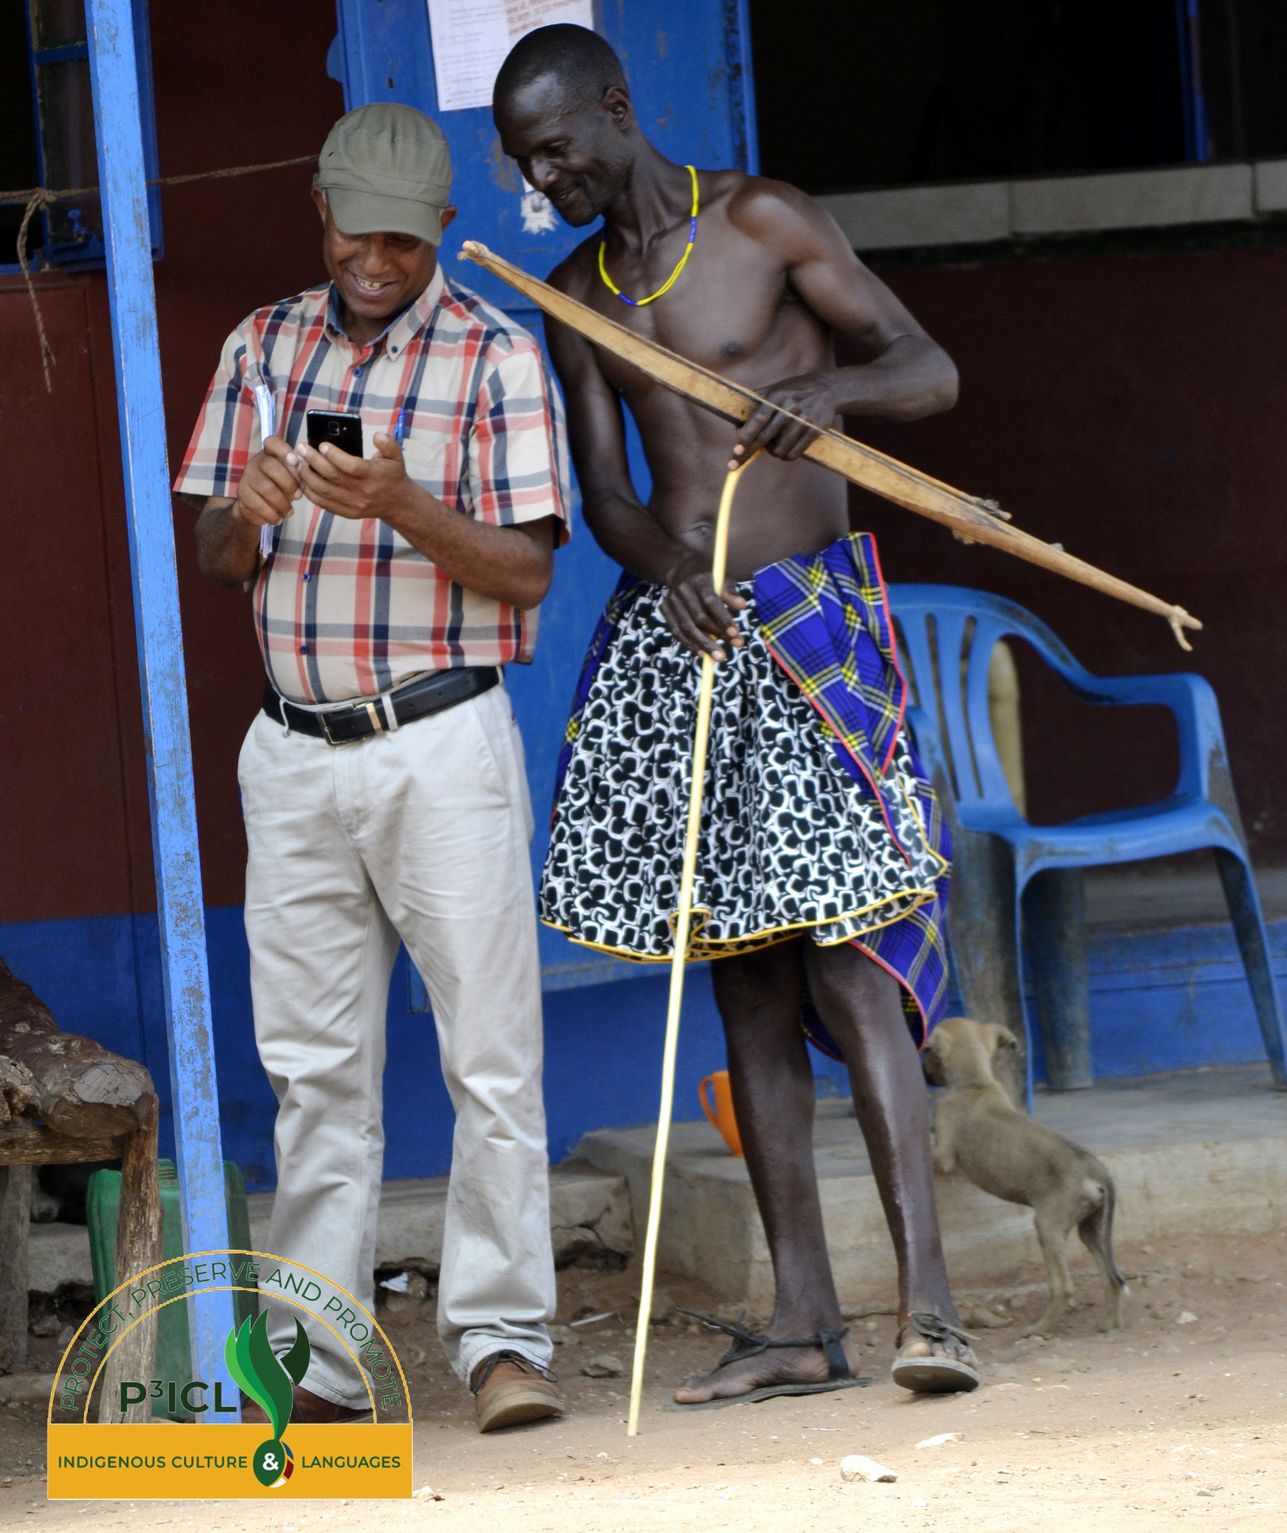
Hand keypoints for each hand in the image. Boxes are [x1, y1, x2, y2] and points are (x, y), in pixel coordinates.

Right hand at [233, 436, 302, 524]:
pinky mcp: (242, 493)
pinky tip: (278, 519)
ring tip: (290, 512)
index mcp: (270, 454)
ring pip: (266, 488)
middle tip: (299, 496)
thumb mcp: (291, 479)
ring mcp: (247, 476)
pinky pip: (258, 504)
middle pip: (271, 466)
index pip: (272, 443)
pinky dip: (271, 514)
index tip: (295, 461)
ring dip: (282, 503)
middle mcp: (256, 461)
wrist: (257, 507)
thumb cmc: (280, 488)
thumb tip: (304, 474)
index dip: (283, 450)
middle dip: (289, 483)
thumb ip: (297, 474)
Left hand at [289, 431, 412, 520]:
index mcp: (374, 476)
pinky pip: (324, 503)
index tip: (322, 445)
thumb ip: (388, 444)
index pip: (351, 466)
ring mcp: (354, 504)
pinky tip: (303, 480)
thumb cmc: (393, 475)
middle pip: (333, 477)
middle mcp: (363, 492)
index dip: (335, 456)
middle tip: (301, 448)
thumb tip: (377, 435)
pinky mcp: (347, 512)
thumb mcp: (396, 457)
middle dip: (313, 461)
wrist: (398, 504)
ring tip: (297, 462)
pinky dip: (310, 492)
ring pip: (324, 491)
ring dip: (307, 476)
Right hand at [661, 546, 746, 662]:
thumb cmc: (709, 577)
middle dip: (717, 635)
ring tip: (719, 657)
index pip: (711, 602)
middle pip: (698, 618)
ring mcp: (671, 600)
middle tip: (735, 646)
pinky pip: (677, 632)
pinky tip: (703, 654)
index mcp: (698, 580)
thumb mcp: (723, 578)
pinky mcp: (665, 609)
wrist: (681, 569)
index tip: (736, 634)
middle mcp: (682, 590)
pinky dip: (690, 644)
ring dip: (704, 645)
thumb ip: (731, 593)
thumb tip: (743, 606)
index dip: (723, 619)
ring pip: (686, 628)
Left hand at [731, 372, 838, 464]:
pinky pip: (795, 453)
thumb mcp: (775, 389)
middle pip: (765, 437)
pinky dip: (787, 456)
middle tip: (734, 465)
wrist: (827, 389)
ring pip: (779, 450)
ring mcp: (803, 419)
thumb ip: (755, 403)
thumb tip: (737, 426)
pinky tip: (786, 451)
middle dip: (747, 453)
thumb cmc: (793, 392)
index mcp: (776, 396)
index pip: (758, 419)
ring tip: (773, 447)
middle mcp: (789, 407)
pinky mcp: (815, 430)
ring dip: (773, 453)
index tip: (735, 451)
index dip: (746, 436)